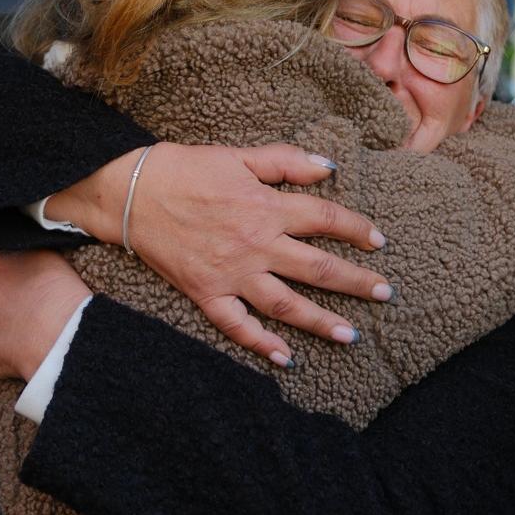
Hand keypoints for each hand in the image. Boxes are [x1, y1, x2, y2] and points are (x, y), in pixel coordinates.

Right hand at [47, 142, 390, 365]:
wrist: (130, 193)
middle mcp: (255, 245)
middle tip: (385, 294)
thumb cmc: (184, 168)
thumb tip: (328, 168)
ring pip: (285, 304)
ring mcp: (231, 273)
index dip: (357, 229)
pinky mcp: (206, 293)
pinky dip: (260, 345)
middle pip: (317, 268)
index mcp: (266, 207)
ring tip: (351, 335)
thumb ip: (284, 162)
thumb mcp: (238, 156)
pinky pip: (237, 326)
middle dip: (356, 282)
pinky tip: (284, 358)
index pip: (325, 220)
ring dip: (321, 321)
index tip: (378, 241)